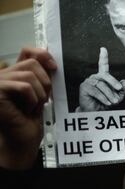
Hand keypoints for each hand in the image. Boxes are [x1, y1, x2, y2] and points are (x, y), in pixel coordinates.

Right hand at [0, 47, 56, 169]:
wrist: (21, 137)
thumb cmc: (29, 118)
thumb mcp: (40, 92)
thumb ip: (42, 75)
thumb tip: (50, 59)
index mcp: (13, 72)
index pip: (27, 51)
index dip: (42, 54)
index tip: (54, 67)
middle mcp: (3, 73)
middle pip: (32, 63)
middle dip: (45, 83)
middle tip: (42, 100)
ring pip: (30, 76)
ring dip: (39, 94)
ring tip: (33, 107)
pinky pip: (24, 87)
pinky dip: (32, 100)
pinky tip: (26, 110)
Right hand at [78, 47, 124, 110]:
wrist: (96, 112)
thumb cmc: (106, 103)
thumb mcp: (117, 96)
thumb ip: (122, 90)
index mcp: (102, 77)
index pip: (103, 65)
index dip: (103, 57)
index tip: (103, 49)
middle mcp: (95, 77)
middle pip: (105, 75)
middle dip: (114, 82)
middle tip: (120, 90)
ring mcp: (89, 81)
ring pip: (102, 85)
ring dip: (110, 94)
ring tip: (113, 102)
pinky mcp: (84, 87)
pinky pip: (96, 91)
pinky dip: (103, 97)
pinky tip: (107, 102)